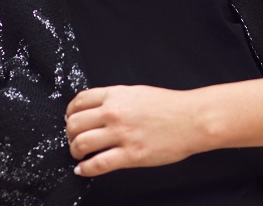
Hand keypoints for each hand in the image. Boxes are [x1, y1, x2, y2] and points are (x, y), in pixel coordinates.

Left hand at [65, 85, 200, 176]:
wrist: (192, 119)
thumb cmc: (170, 106)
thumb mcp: (139, 93)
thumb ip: (117, 100)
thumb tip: (98, 111)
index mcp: (117, 95)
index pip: (79, 101)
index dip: (70, 112)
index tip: (71, 119)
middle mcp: (115, 113)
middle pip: (74, 123)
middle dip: (70, 134)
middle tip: (74, 139)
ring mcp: (122, 134)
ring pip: (81, 143)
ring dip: (75, 151)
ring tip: (80, 155)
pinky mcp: (130, 155)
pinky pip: (97, 164)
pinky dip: (85, 169)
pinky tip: (84, 169)